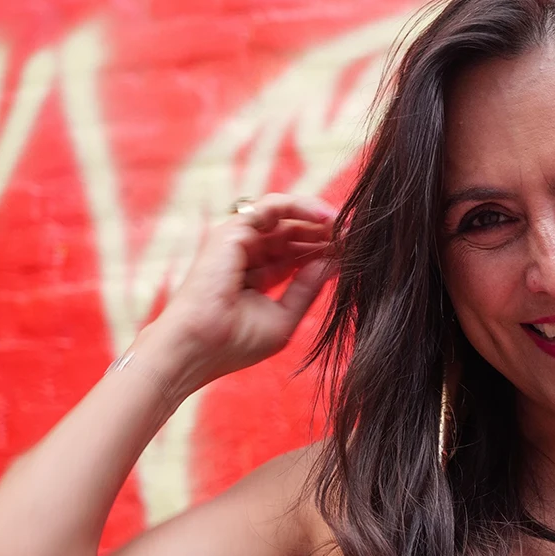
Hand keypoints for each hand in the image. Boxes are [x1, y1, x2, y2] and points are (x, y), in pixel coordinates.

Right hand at [142, 193, 337, 390]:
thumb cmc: (233, 342)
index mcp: (259, 276)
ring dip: (319, 217)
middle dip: (327, 232)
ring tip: (348, 225)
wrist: (196, 348)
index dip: (326, 250)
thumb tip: (334, 262)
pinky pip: (272, 207)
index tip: (356, 251)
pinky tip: (328, 218)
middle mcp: (248, 254)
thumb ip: (307, 288)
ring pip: (286, 216)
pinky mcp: (232, 231)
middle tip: (359, 234)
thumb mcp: (284, 317)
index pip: (298, 254)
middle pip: (295, 233)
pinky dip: (301, 207)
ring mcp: (238, 241)